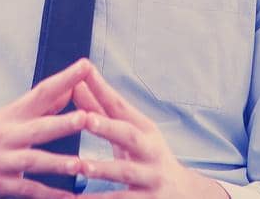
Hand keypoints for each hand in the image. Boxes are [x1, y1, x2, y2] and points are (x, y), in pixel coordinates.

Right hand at [0, 59, 92, 198]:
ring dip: (58, 163)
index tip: (85, 66)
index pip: (41, 92)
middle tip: (87, 117)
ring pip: (33, 160)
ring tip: (80, 165)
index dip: (63, 79)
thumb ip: (41, 107)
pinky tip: (67, 198)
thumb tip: (69, 89)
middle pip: (38, 127)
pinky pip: (26, 190)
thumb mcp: (9, 118)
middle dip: (63, 122)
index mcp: (13, 114)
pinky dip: (47, 195)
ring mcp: (0, 160)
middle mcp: (6, 134)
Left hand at [73, 62, 226, 198]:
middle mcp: (150, 150)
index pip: (121, 106)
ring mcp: (150, 177)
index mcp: (144, 129)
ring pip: (126, 173)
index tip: (84, 72)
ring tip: (81, 167)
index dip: (103, 90)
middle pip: (129, 135)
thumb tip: (75, 84)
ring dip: (103, 168)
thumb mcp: (129, 133)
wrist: (185, 194)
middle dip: (107, 127)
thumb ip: (100, 111)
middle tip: (85, 119)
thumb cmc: (147, 157)